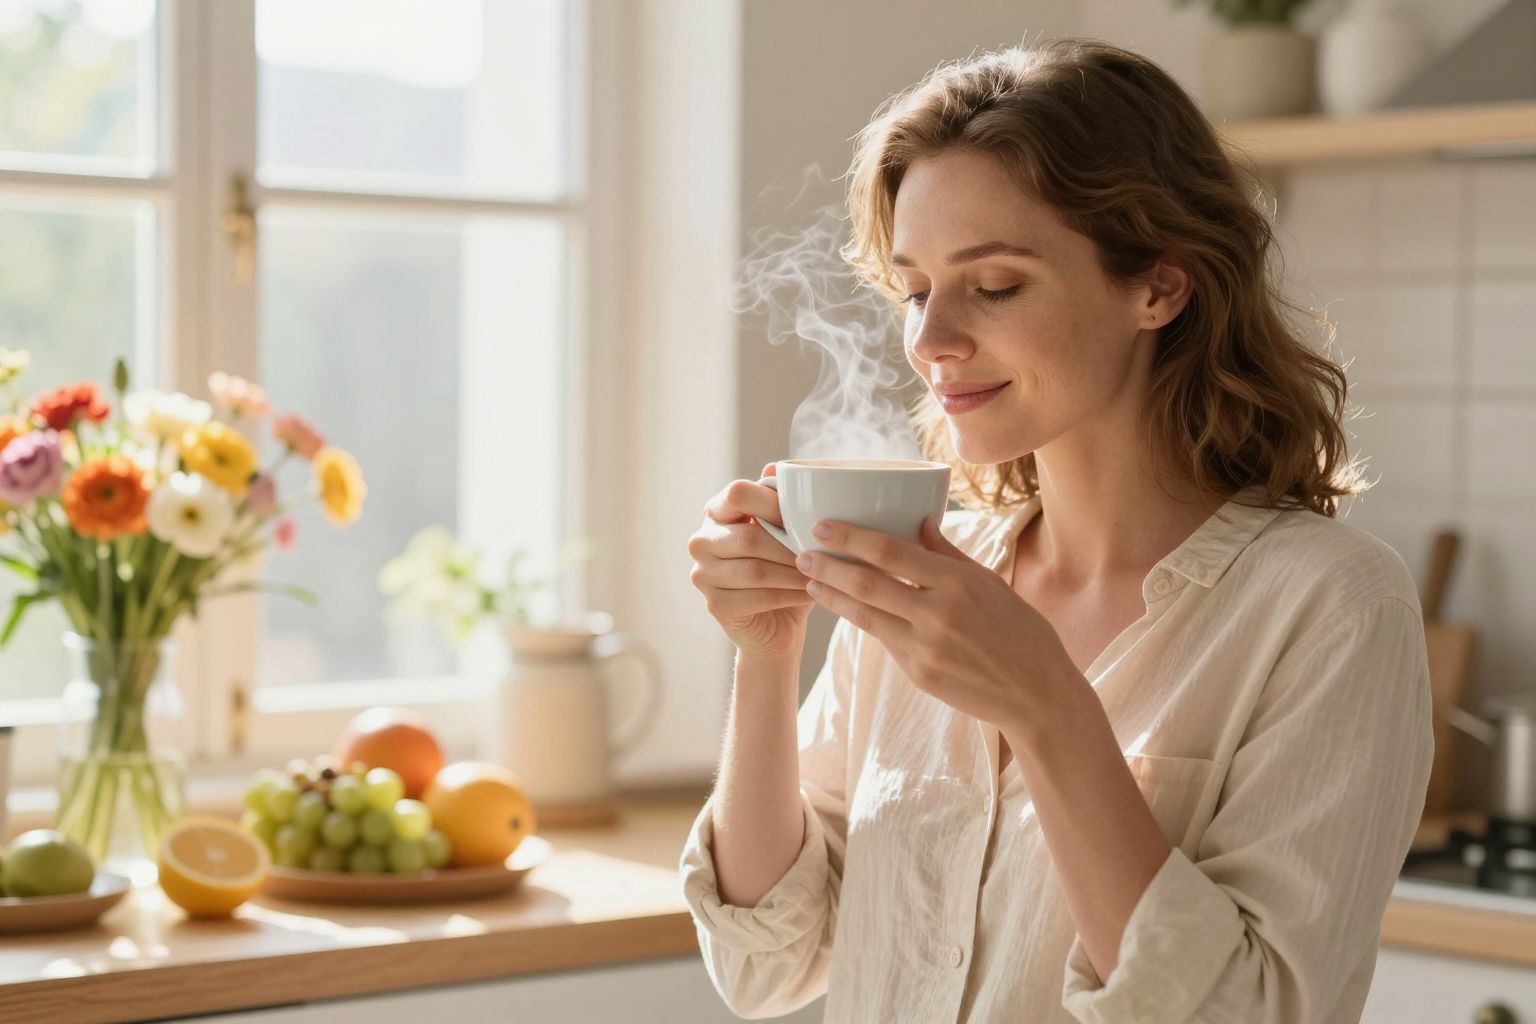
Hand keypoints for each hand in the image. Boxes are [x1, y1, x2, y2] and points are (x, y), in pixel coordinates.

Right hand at [688, 463, 815, 661]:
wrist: (776, 623)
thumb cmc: (783, 567)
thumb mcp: (785, 530)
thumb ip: (780, 501)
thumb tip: (775, 466)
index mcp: (716, 511)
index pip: (737, 493)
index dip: (774, 503)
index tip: (807, 517)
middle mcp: (701, 540)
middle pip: (749, 537)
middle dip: (791, 546)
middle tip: (823, 553)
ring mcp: (703, 574)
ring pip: (755, 570)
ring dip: (794, 573)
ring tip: (822, 573)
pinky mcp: (714, 604)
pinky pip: (757, 597)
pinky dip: (789, 595)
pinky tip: (810, 593)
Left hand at [796, 515, 1078, 732]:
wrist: (1037, 695)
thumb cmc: (1021, 633)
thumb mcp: (992, 584)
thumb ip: (950, 555)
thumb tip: (920, 521)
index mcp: (958, 584)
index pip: (892, 553)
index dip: (851, 538)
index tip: (823, 525)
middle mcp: (938, 615)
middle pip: (868, 584)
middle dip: (829, 566)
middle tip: (801, 553)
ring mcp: (926, 649)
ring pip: (866, 616)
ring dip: (833, 597)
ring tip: (809, 581)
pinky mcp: (919, 674)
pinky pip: (884, 641)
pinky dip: (862, 622)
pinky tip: (844, 608)